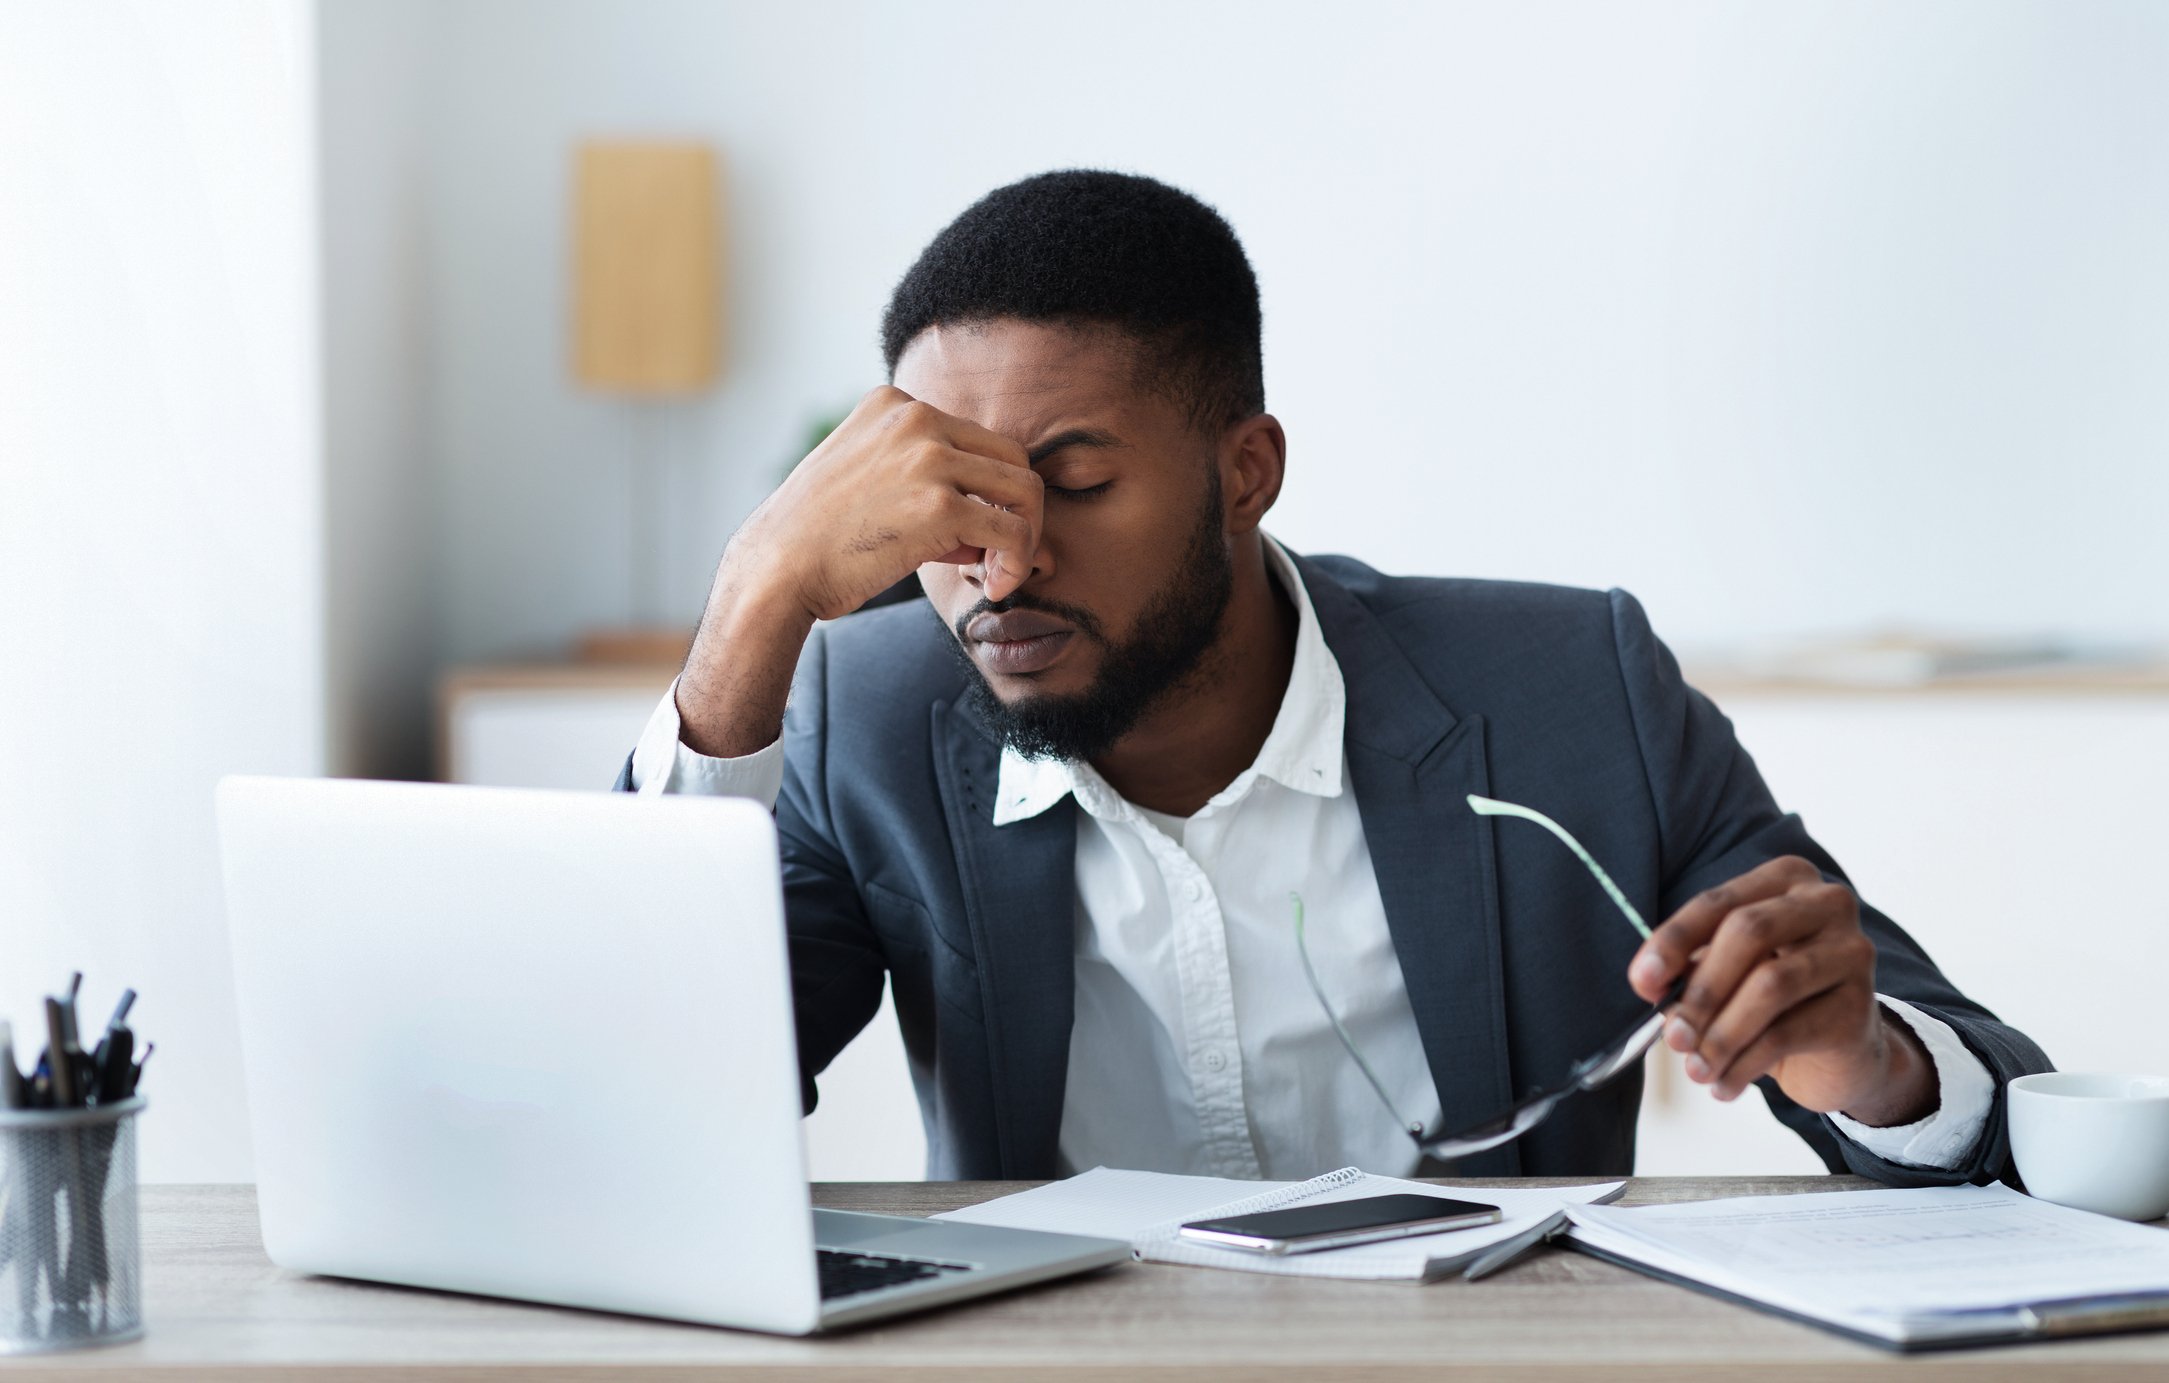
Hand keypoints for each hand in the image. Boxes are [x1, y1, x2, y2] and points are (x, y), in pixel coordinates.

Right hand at [673, 387, 1042, 759]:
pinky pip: (1013, 531)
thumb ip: (924, 483)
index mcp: (895, 403)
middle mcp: (915, 417)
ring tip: (1000, 573)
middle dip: (1015, 509)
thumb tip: (991, 525)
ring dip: (1024, 536)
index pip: (975, 439)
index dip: (983, 489)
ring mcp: (929, 457)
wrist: (777, 569)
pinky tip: (996, 586)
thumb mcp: (866, 480)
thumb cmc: (817, 539)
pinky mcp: (940, 504)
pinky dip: (1018, 563)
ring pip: (1025, 489)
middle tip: (997, 555)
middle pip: (1011, 456)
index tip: (968, 533)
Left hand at [1626, 856, 1936, 1125]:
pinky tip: (1724, 1085)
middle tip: (1673, 1036)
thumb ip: (1690, 970)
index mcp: (1787, 879)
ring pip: (1770, 985)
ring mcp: (1852, 953)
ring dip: (1721, 1034)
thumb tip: (1650, 982)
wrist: (1842, 1051)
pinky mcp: (1859, 1007)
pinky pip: (1788, 1033)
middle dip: (1700, 989)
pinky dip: (1744, 1064)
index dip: (1673, 940)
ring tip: (1696, 1069)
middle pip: (1748, 932)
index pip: (1719, 902)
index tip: (1643, 981)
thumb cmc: (1775, 1000)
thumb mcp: (1728, 975)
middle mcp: (1827, 904)